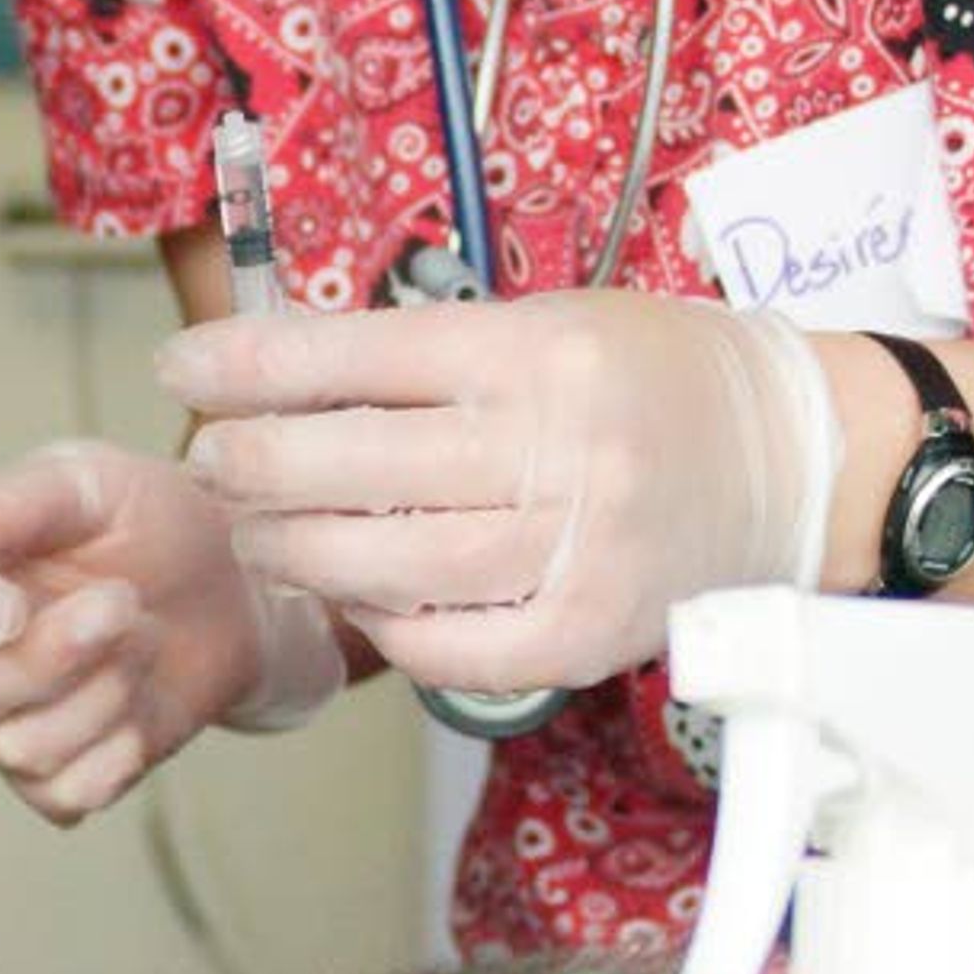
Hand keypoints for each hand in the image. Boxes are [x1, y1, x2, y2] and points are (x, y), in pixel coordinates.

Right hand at [0, 441, 347, 821]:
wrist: (231, 586)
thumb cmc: (147, 521)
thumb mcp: (92, 486)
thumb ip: (18, 503)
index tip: (14, 608)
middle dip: (53, 654)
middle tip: (125, 601)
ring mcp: (4, 729)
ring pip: (22, 748)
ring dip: (104, 693)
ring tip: (145, 638)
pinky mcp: (59, 780)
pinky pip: (71, 793)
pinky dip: (120, 749)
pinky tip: (145, 700)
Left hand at [162, 292, 839, 698]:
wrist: (792, 457)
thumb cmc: (652, 379)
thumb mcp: (545, 324)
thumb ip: (422, 355)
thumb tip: (272, 378)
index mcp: (536, 353)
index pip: (355, 356)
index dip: (249, 367)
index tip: (181, 368)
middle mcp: (556, 450)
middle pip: (354, 467)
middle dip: (254, 467)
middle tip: (212, 463)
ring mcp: (575, 551)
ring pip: (387, 566)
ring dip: (297, 552)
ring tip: (259, 533)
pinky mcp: (588, 635)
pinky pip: (449, 649)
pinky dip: (384, 627)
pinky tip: (355, 597)